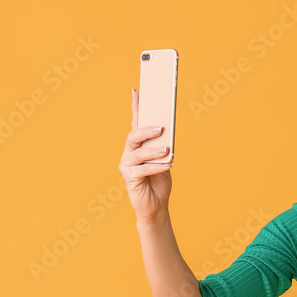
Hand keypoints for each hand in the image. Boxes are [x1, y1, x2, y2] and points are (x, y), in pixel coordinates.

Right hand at [119, 89, 172, 222]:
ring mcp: (127, 165)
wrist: (156, 206)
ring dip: (153, 150)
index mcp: (138, 146)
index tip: (137, 91)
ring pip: (138, 153)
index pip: (136, 123)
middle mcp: (129, 153)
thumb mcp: (165, 160)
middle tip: (161, 128)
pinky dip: (156, 166)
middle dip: (146, 130)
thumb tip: (167, 132)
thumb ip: (163, 147)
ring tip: (167, 150)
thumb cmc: (160, 181)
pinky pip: (143, 170)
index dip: (136, 107)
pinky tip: (169, 164)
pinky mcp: (129, 178)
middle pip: (134, 136)